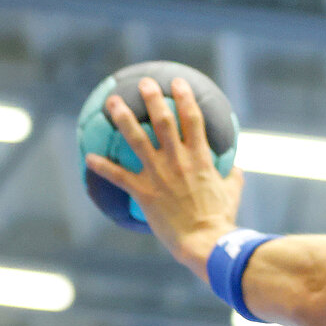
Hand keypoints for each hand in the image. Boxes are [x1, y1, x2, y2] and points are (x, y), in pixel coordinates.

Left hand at [85, 76, 243, 273]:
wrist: (206, 242)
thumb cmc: (222, 219)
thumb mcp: (233, 193)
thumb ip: (233, 177)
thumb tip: (236, 168)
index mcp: (201, 158)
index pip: (193, 119)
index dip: (185, 98)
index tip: (177, 83)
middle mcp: (178, 160)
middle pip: (162, 121)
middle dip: (152, 98)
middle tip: (143, 83)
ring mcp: (158, 174)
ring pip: (136, 139)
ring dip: (122, 118)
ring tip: (112, 102)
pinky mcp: (144, 192)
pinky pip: (118, 175)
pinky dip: (102, 166)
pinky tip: (89, 158)